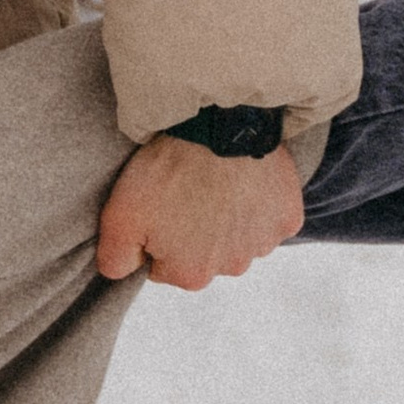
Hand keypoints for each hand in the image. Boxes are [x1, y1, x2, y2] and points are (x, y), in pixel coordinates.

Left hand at [95, 137, 303, 290]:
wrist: (216, 127)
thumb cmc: (166, 170)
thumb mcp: (120, 216)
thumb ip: (114, 258)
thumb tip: (118, 275)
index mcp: (191, 275)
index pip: (165, 267)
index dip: (156, 237)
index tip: (158, 208)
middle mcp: (232, 268)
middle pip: (205, 256)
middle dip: (193, 233)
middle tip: (185, 192)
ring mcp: (264, 243)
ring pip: (238, 239)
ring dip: (228, 219)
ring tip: (213, 183)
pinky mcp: (288, 218)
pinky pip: (269, 218)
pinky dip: (258, 204)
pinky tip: (243, 181)